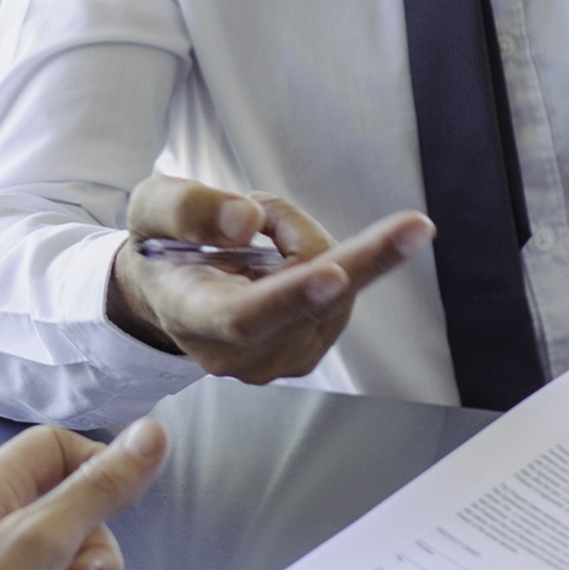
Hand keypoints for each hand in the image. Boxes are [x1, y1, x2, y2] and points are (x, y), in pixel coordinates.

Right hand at [104, 176, 432, 383]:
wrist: (165, 295)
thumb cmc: (162, 249)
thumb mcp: (152, 208)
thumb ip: (189, 209)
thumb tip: (246, 222)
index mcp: (194, 317)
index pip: (245, 315)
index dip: (292, 294)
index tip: (335, 273)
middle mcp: (239, 355)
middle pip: (314, 305)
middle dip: (363, 258)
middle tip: (416, 227)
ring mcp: (278, 361)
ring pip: (332, 286)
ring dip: (310, 241)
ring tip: (259, 233)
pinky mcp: (308, 351)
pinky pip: (338, 292)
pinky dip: (320, 259)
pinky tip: (280, 259)